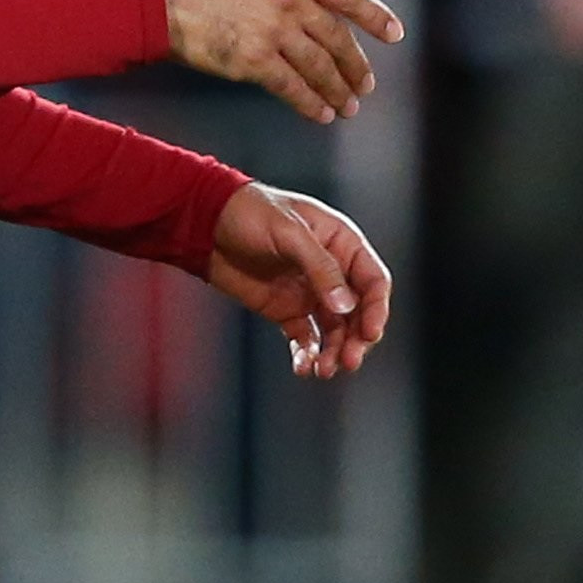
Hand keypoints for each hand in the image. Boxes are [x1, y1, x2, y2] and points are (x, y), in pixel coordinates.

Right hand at [161, 0, 403, 124]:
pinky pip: (293, 88)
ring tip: (348, 107)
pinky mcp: (253, 61)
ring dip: (338, 90)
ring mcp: (274, 31)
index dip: (376, 16)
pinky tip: (322, 115)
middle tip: (366, 85)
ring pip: (321, 67)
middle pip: (338, 38)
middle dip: (356, 66)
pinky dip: (311, 104)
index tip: (395, 34)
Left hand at [207, 183, 392, 379]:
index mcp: (341, 244)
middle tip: (348, 361)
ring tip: (324, 370)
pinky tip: (303, 367)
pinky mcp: (286, 310)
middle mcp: (331, 272)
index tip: (370, 333)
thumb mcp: (290, 232)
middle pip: (358, 312)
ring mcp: (309, 293)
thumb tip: (345, 305)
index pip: (373, 281)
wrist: (206, 223)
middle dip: (356, 339)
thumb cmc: (251, 212)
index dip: (376, 308)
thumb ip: (320, 268)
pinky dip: (307, 354)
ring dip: (334, 352)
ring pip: (335, 330)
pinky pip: (305, 338)